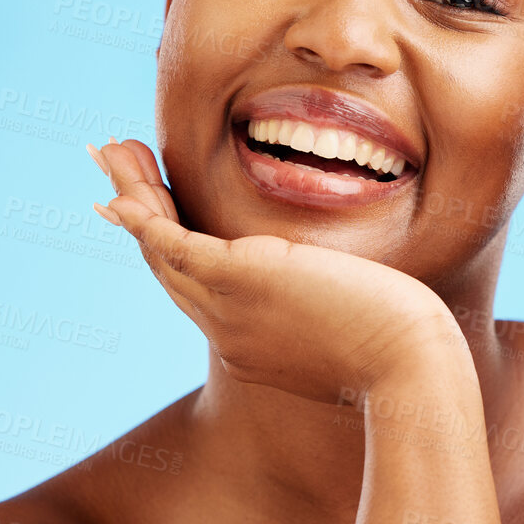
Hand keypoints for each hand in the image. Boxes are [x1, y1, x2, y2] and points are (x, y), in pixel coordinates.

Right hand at [89, 138, 468, 403]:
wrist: (412, 371)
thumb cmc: (407, 351)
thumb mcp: (357, 327)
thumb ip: (332, 306)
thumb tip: (349, 289)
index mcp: (253, 342)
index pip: (199, 287)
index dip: (167, 245)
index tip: (150, 209)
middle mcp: (229, 331)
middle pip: (166, 265)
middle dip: (137, 211)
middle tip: (117, 165)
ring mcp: (229, 310)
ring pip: (161, 249)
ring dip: (132, 197)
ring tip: (112, 152)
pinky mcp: (240, 281)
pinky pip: (174, 242)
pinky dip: (144, 213)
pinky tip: (127, 187)